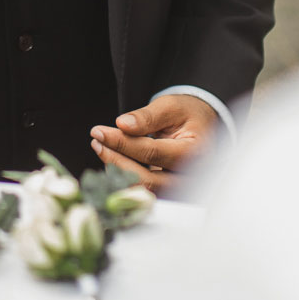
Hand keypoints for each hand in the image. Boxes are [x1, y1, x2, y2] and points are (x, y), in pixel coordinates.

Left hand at [90, 92, 219, 192]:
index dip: (123, 143)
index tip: (99, 132)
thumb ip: (147, 116)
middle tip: (97, 141)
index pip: (153, 153)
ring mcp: (179, 189)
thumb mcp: (170, 106)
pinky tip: (111, 160)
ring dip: (118, 171)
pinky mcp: (168, 193)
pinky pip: (143, 192)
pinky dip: (124, 177)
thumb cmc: (187, 114)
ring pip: (142, 190)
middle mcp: (190, 177)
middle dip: (116, 160)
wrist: (201, 127)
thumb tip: (123, 125)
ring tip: (101, 147)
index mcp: (196, 152)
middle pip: (147, 179)